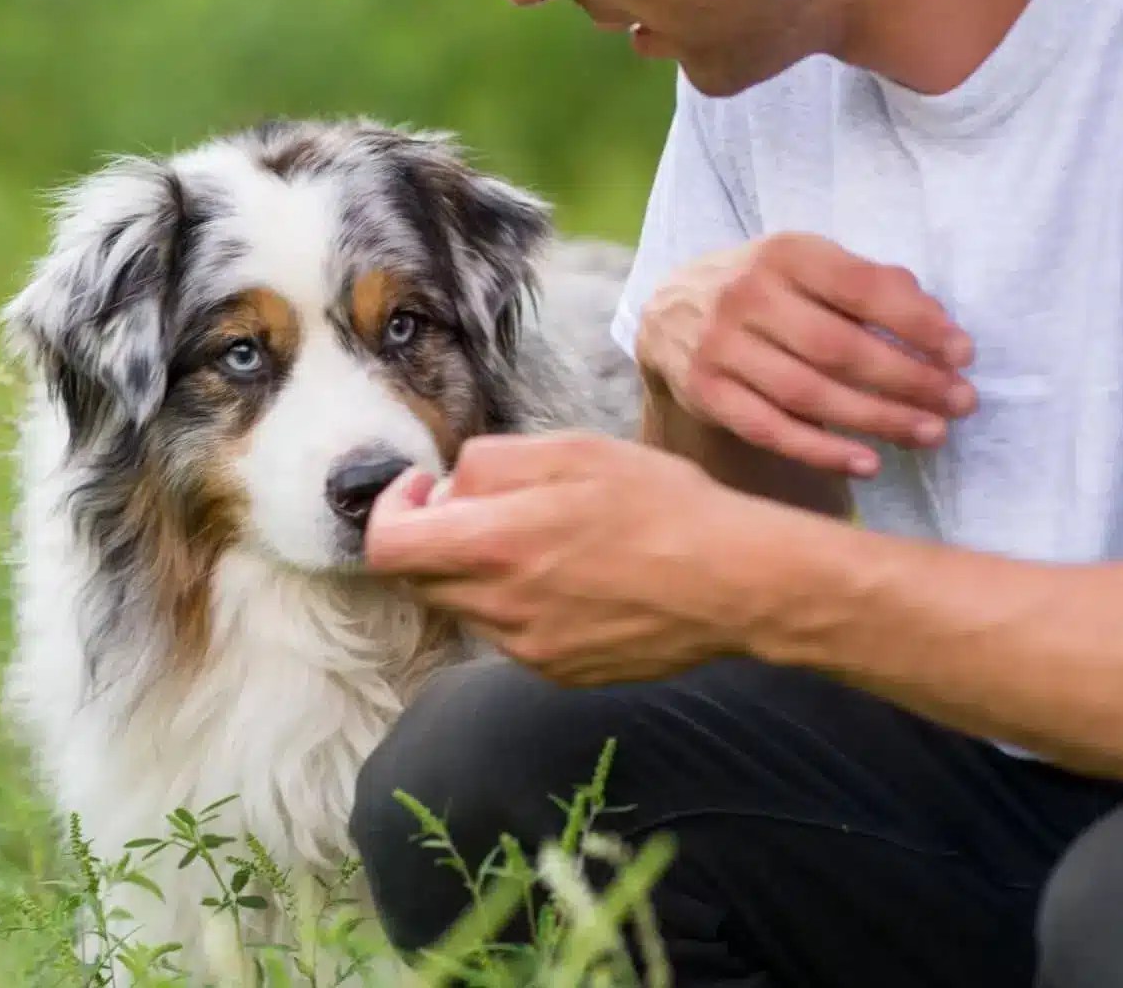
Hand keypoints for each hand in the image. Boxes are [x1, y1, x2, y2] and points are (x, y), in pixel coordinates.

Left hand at [363, 433, 768, 685]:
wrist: (734, 582)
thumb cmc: (661, 504)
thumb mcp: (574, 451)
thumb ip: (493, 463)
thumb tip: (449, 486)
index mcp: (496, 544)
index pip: (387, 547)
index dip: (391, 511)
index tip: (426, 488)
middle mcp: (501, 606)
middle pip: (420, 579)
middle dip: (435, 538)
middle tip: (487, 507)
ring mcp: (528, 648)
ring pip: (466, 606)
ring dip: (480, 571)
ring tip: (545, 541)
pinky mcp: (558, 671)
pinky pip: (510, 635)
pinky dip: (520, 604)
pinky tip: (576, 579)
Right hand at [635, 232, 976, 476]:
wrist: (672, 312)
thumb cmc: (768, 291)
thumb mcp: (812, 268)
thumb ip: (873, 285)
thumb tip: (936, 323)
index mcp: (785, 254)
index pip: (860, 287)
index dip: (916, 323)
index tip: (963, 354)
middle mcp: (747, 296)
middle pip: (839, 348)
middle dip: (908, 379)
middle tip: (960, 402)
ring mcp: (721, 347)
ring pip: (808, 393)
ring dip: (877, 419)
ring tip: (931, 434)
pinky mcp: (706, 393)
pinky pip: (770, 429)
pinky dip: (822, 450)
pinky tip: (867, 463)